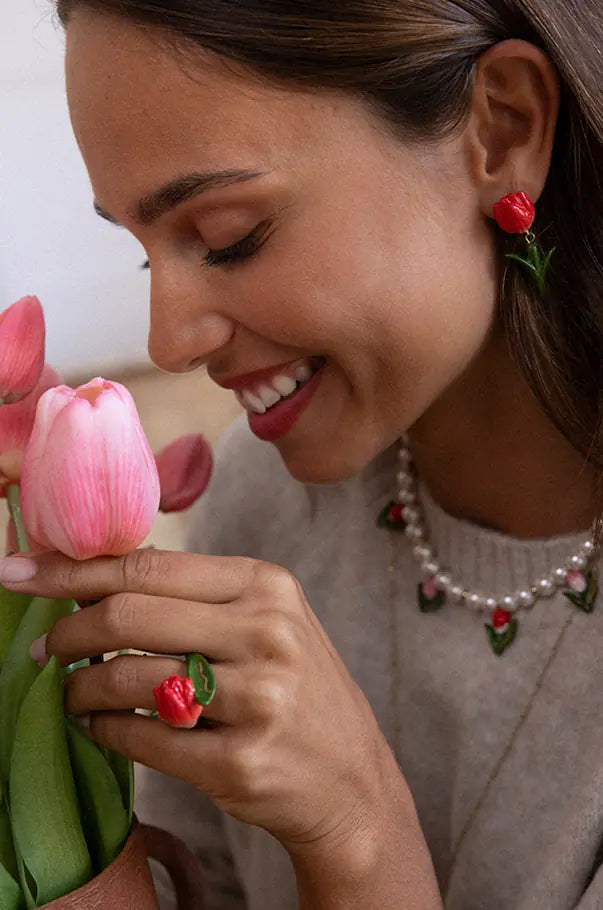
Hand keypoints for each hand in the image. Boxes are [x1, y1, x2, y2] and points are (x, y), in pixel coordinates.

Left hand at [0, 549, 401, 855]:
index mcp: (266, 585)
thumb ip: (196, 595)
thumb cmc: (297, 687)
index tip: (23, 572)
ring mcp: (258, 699)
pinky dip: (104, 730)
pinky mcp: (240, 761)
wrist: (349, 777)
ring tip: (71, 692)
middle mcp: (267, 632)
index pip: (149, 565)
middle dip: (70, 631)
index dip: (75, 570)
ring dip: (81, 687)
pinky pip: (143, 739)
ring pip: (129, 679)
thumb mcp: (267, 620)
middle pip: (130, 616)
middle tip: (47, 647)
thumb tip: (102, 573)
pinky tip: (97, 726)